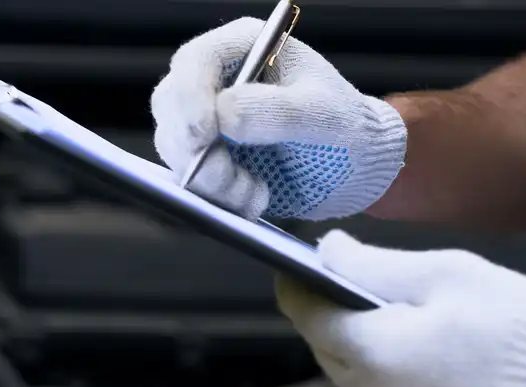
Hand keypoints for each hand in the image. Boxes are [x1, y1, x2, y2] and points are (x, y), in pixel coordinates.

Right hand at [150, 17, 406, 220]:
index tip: (204, 135)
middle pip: (171, 106)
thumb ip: (277, 112)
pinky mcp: (208, 156)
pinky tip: (254, 199)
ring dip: (209, 179)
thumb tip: (223, 116)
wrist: (354, 169)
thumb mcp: (323, 115)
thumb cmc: (346, 127)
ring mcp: (207, 118)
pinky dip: (217, 195)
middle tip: (228, 178)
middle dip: (193, 149)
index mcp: (244, 48)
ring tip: (255, 193)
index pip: (194, 62)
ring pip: (175, 147)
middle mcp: (217, 79)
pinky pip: (190, 176)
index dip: (189, 98)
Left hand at [276, 230, 525, 386]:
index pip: (309, 319)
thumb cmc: (523, 330)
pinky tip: (431, 379)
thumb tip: (326, 251)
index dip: (297, 292)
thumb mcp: (448, 275)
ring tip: (410, 338)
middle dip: (338, 325)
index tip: (292, 274)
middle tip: (361, 297)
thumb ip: (373, 265)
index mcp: (377, 354)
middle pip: (330, 355)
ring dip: (370, 363)